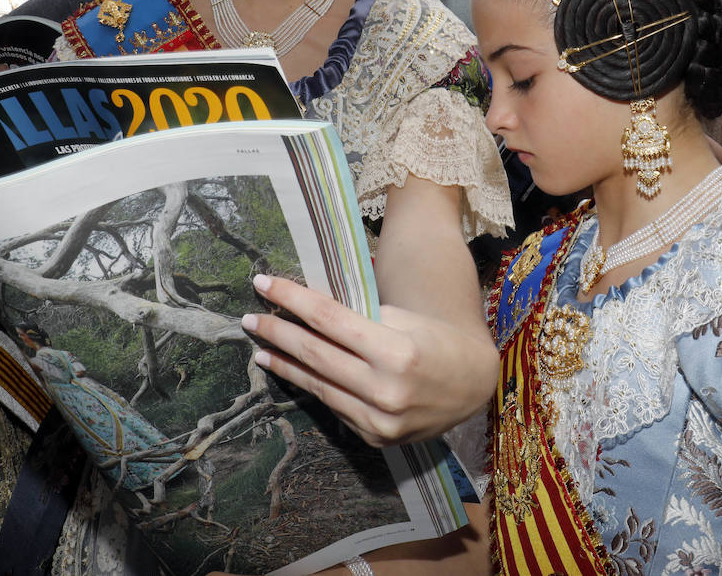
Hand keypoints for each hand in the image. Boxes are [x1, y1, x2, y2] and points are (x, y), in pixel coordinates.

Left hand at [243, 274, 496, 446]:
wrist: (472, 385)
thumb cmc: (434, 339)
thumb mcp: (403, 318)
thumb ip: (358, 317)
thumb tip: (305, 304)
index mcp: (398, 351)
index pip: (330, 319)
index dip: (293, 300)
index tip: (263, 284)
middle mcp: (387, 390)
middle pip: (316, 354)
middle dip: (278, 332)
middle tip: (249, 317)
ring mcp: (381, 420)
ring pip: (319, 386)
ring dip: (285, 365)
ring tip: (261, 349)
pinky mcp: (376, 437)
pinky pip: (335, 407)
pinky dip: (312, 387)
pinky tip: (293, 373)